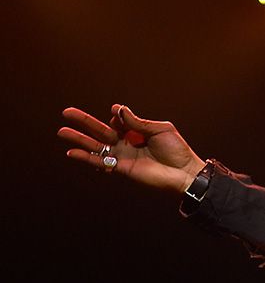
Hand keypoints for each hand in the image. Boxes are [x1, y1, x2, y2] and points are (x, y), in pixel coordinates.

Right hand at [59, 104, 205, 193]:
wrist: (185, 172)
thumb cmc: (177, 150)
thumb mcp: (159, 129)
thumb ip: (137, 121)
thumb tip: (117, 109)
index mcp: (137, 132)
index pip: (118, 120)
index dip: (117, 116)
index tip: (120, 114)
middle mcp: (127, 144)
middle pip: (100, 131)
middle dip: (84, 121)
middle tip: (66, 112)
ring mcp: (123, 156)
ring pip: (96, 146)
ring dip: (79, 139)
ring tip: (62, 131)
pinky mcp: (123, 168)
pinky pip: (101, 162)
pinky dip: (87, 158)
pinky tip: (72, 153)